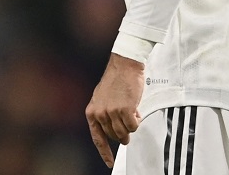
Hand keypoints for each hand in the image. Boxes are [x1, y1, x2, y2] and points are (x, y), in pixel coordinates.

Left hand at [86, 53, 144, 167]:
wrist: (124, 65)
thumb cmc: (116, 80)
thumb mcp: (102, 98)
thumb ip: (105, 114)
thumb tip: (114, 130)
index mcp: (92, 112)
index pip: (97, 138)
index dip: (104, 152)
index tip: (109, 163)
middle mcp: (100, 114)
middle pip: (114, 137)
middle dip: (123, 132)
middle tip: (128, 120)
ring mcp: (112, 112)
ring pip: (125, 133)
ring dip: (131, 126)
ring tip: (132, 113)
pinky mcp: (125, 110)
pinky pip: (134, 127)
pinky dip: (137, 122)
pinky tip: (136, 111)